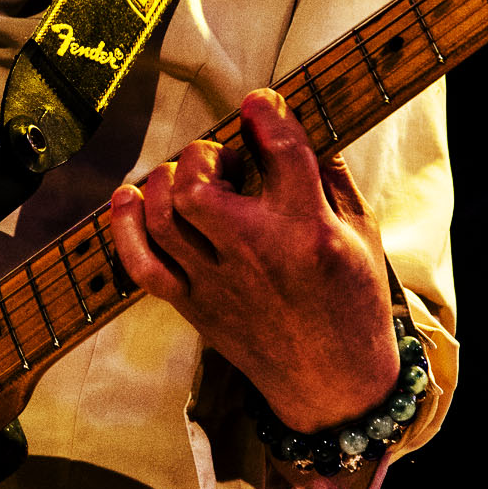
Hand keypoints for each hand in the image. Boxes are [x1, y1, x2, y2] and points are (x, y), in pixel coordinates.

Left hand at [109, 89, 399, 431]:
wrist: (334, 386)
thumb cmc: (354, 305)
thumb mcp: (363, 235)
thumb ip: (331, 180)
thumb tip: (297, 134)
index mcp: (307, 232)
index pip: (280, 154)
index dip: (265, 115)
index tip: (258, 102)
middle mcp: (255, 253)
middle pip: (198, 187)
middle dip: (202, 155)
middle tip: (222, 158)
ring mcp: (217, 283)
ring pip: (164, 217)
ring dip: (166, 182)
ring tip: (189, 177)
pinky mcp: (193, 306)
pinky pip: (141, 264)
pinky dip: (124, 227)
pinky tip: (129, 198)